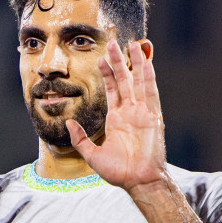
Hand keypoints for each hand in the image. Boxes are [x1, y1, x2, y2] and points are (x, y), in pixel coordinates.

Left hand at [66, 40, 168, 193]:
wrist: (138, 181)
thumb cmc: (119, 172)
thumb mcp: (92, 155)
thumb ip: (79, 139)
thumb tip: (68, 122)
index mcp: (117, 118)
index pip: (111, 89)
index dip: (106, 74)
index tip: (100, 58)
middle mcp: (130, 111)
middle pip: (124, 80)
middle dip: (118, 61)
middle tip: (112, 42)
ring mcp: (143, 112)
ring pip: (138, 81)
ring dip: (135, 62)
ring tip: (131, 44)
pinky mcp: (153, 116)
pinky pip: (151, 92)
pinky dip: (149, 76)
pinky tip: (146, 61)